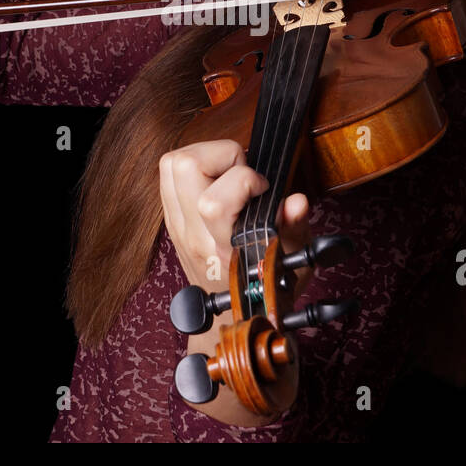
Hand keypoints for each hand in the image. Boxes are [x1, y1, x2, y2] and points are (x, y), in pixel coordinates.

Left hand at [159, 139, 312, 293]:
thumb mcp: (292, 259)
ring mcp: (177, 224)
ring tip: (228, 172)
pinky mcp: (171, 217)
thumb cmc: (262, 285)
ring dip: (204, 155)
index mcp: (224, 248)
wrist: (231, 311)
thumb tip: (297, 202)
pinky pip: (168, 174)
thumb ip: (294, 227)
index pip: (215, 202)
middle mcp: (194, 234)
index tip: (263, 188)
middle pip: (185, 167)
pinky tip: (216, 179)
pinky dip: (193, 165)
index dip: (246, 180)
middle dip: (221, 154)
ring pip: (172, 164)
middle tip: (242, 172)